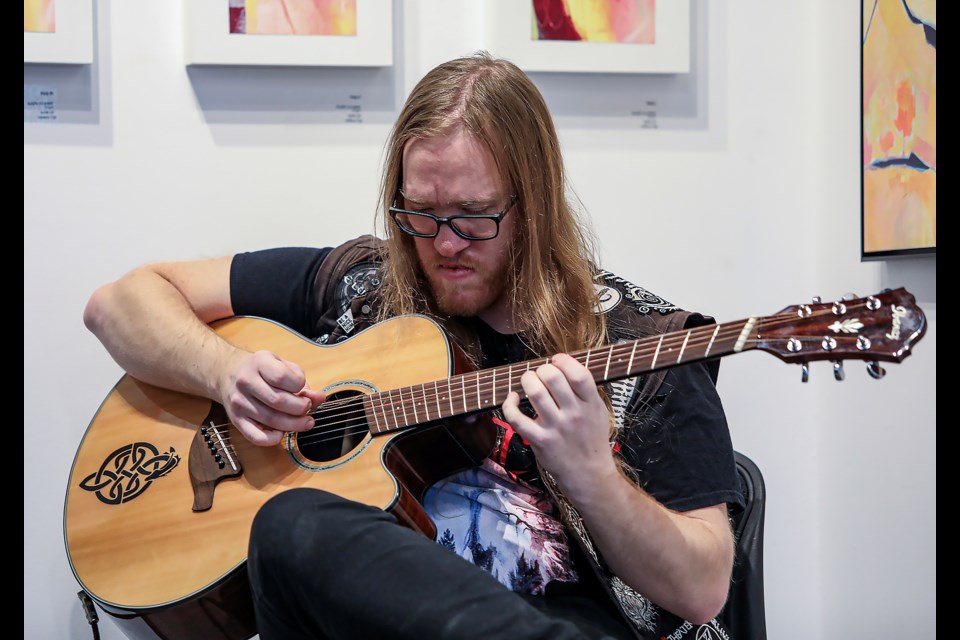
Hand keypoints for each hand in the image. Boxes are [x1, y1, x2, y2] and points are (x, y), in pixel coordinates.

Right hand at [220, 350, 325, 445]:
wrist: (228, 373)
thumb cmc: (261, 370)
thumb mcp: (281, 365)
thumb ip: (301, 381)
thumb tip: (319, 398)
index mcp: (259, 362)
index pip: (283, 377)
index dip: (300, 385)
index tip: (303, 388)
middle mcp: (246, 382)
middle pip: (278, 401)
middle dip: (301, 408)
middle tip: (307, 407)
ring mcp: (240, 402)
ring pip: (271, 420)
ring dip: (294, 424)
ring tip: (304, 421)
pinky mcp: (236, 420)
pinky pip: (255, 436)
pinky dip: (273, 439)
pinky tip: (282, 432)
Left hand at [501, 353, 618, 492]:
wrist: (589, 475)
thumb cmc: (591, 440)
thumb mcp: (598, 412)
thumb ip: (585, 391)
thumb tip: (563, 366)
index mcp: (591, 404)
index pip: (579, 373)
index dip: (564, 361)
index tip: (556, 361)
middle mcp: (574, 414)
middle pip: (553, 377)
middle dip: (542, 369)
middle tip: (541, 374)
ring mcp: (556, 428)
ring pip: (534, 392)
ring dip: (527, 380)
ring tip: (528, 382)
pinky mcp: (539, 440)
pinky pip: (516, 418)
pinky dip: (509, 404)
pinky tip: (513, 398)